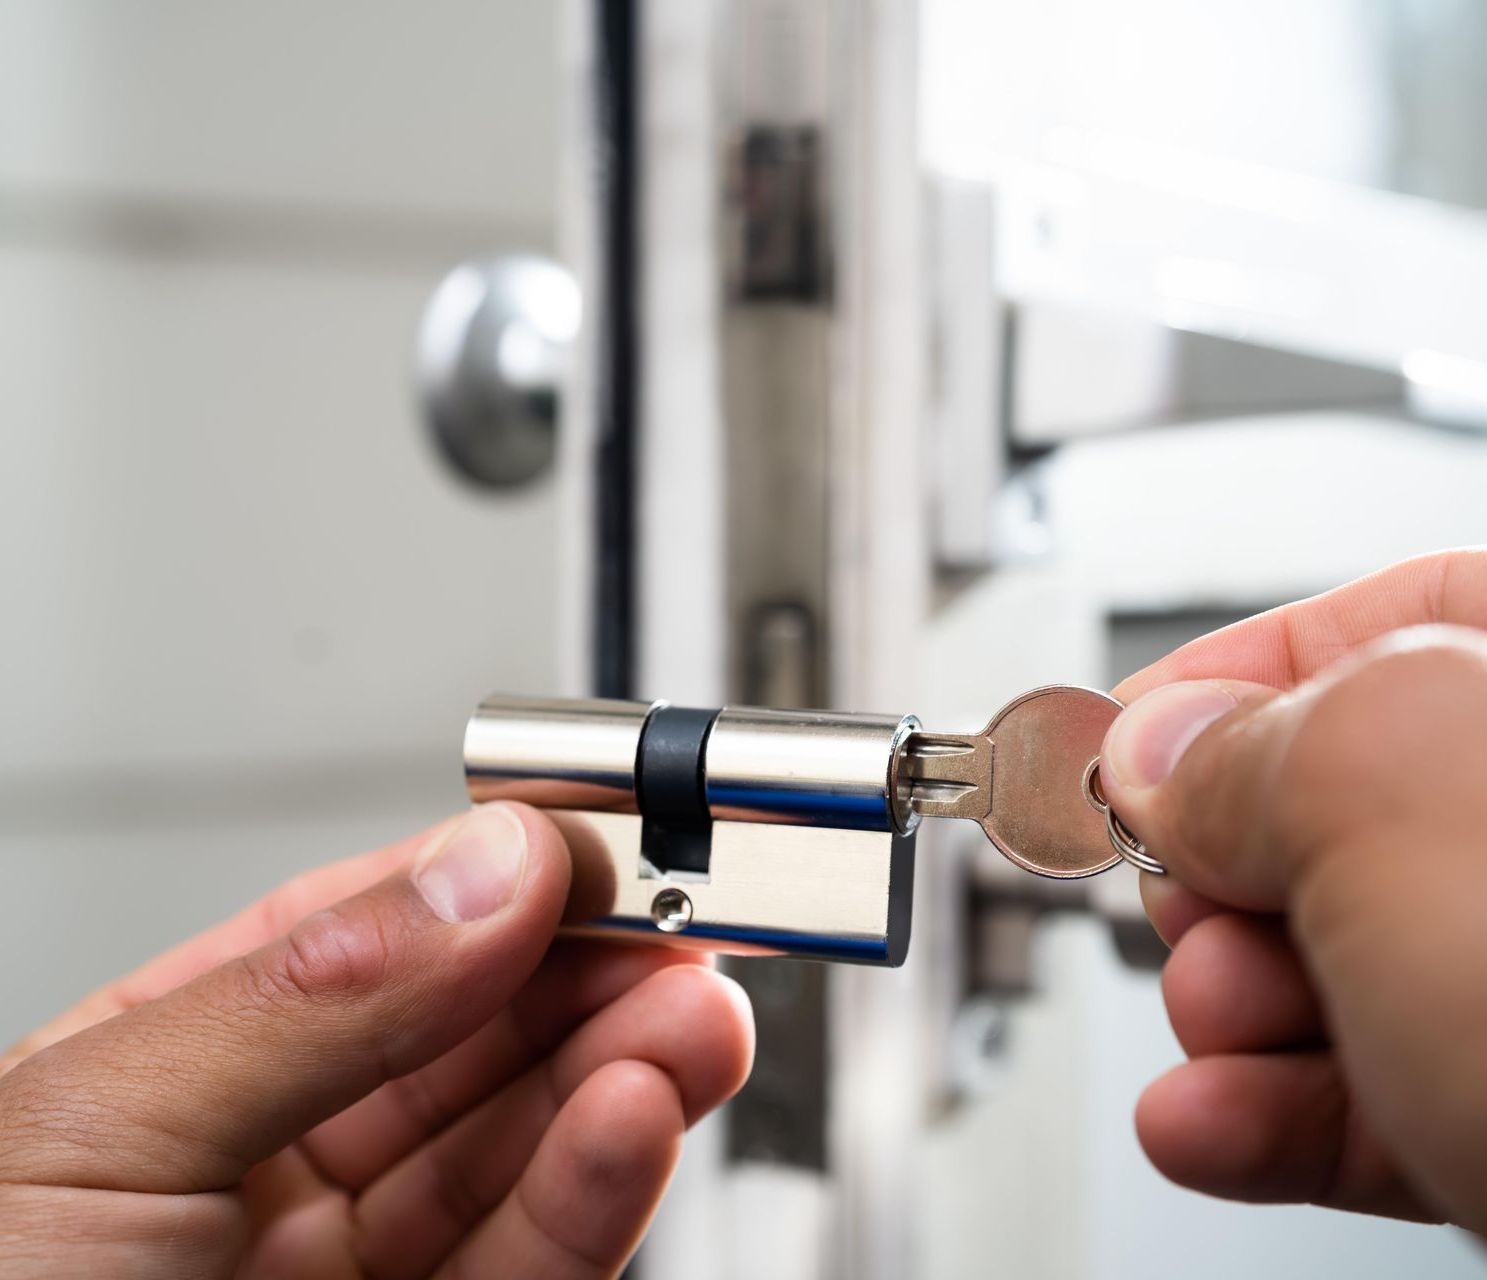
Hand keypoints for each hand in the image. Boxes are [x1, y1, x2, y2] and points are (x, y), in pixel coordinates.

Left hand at [0, 802, 753, 1277]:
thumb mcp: (97, 1138)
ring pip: (518, 1151)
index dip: (483, 881)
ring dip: (621, 1068)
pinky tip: (637, 1111)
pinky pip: (532, 1267)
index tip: (588, 838)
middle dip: (583, 971)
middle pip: (466, 1042)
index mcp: (164, 1081)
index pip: (358, 944)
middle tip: (677, 913)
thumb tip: (487, 870)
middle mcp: (265, 1177)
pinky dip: (598, 1186)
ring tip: (692, 1012)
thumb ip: (312, 999)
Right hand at [1099, 549, 1486, 1234]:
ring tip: (1210, 1040)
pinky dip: (1269, 1111)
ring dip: (1233, 1010)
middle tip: (1184, 907)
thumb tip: (1160, 753)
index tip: (1121, 744)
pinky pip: (1378, 1084)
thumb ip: (1252, 745)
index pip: (1387, 620)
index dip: (1226, 676)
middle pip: (1345, 811)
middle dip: (1229, 873)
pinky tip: (1209, 1123)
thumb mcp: (1396, 795)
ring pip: (1353, 963)